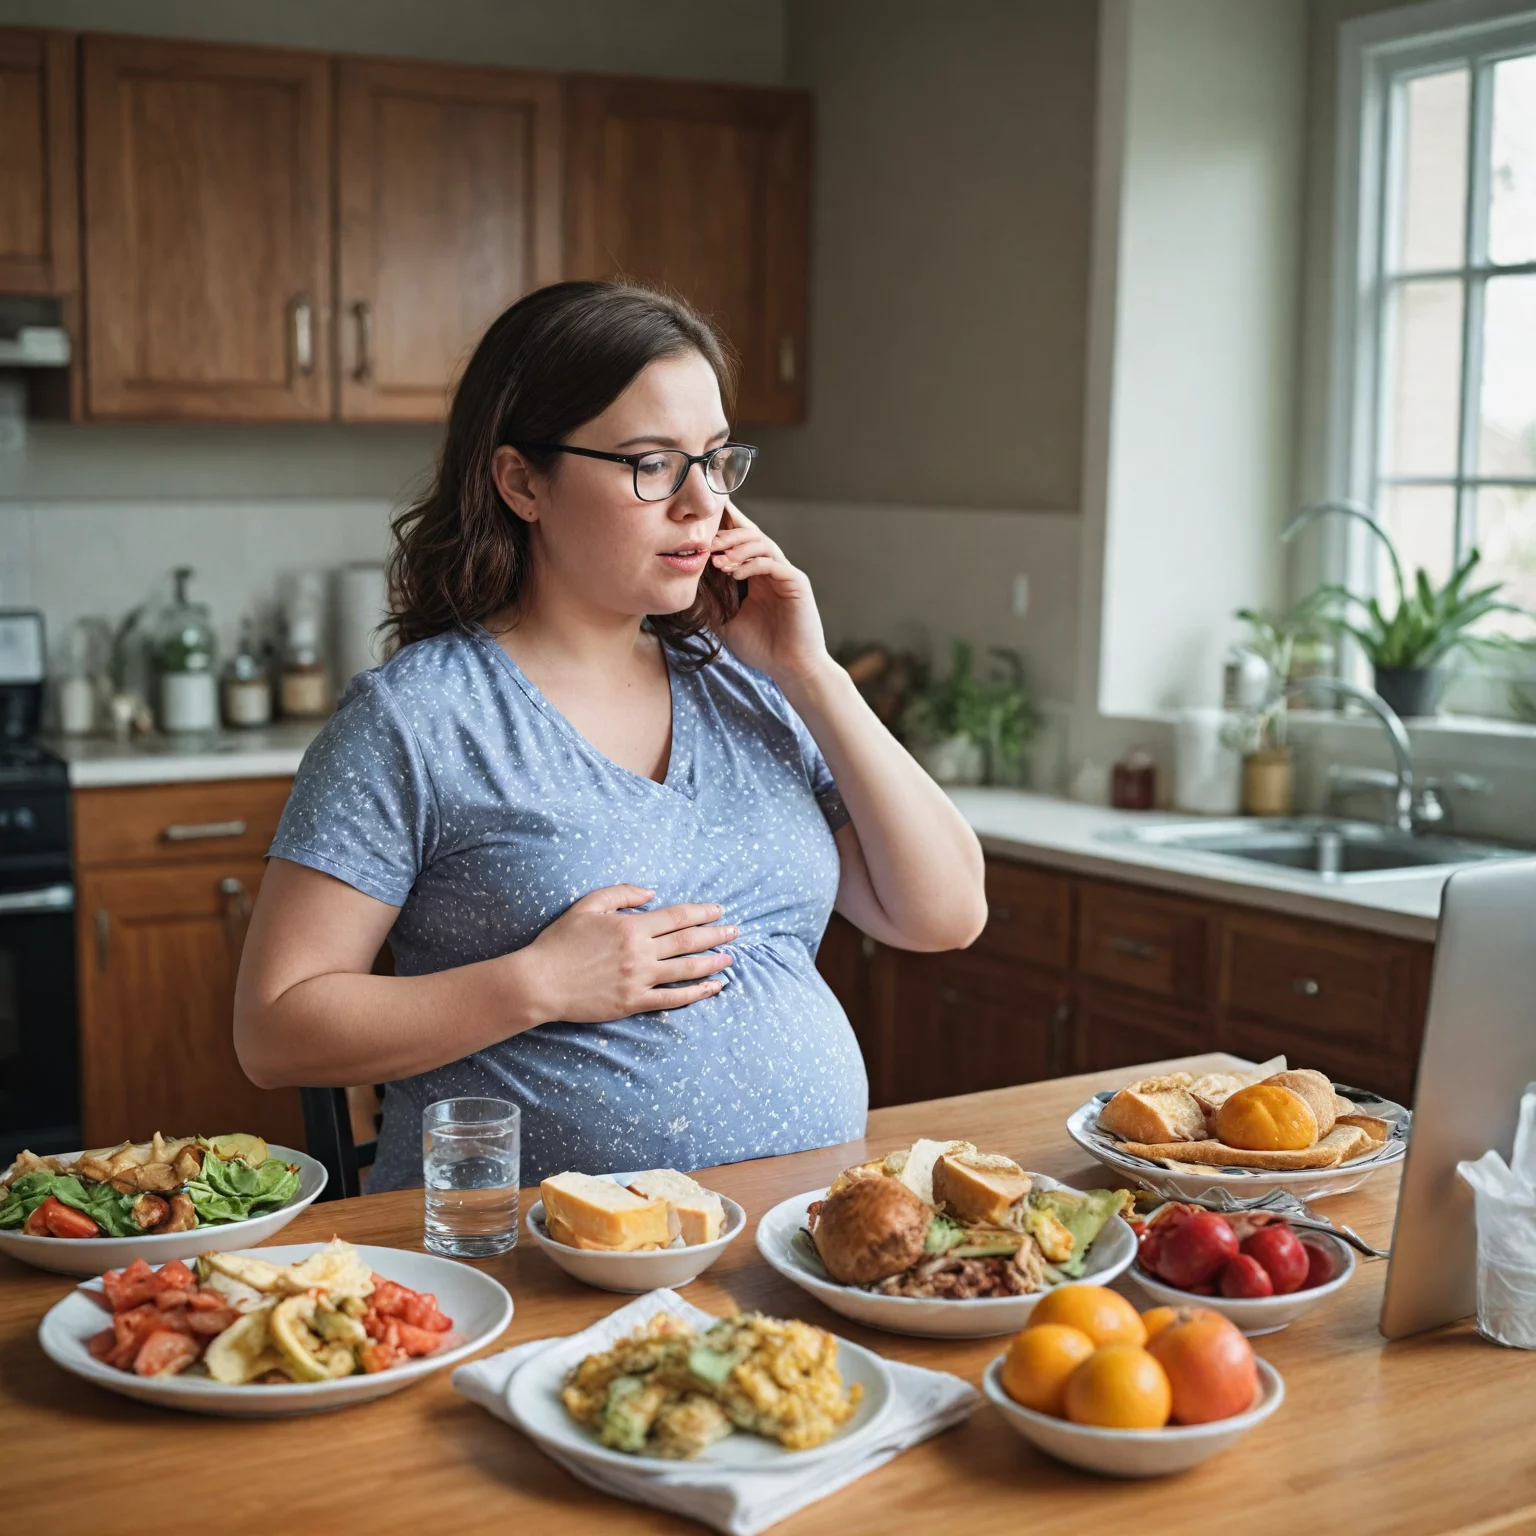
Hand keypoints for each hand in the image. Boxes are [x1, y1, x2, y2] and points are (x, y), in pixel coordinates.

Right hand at [517, 885, 736, 1022]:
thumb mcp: (587, 905)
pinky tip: (713, 988)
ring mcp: (639, 980)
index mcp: (631, 927)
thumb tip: (653, 893)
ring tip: (731, 957)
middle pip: (688, 942)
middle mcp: (641, 953)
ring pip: (686, 970)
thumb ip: (622, 894)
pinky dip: (697, 994)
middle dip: (716, 935)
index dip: (701, 913)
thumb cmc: (560, 941)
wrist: (541, 982)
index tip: (718, 911)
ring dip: (712, 962)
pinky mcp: (634, 1003)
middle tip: (736, 931)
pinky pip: (672, 999)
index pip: (677, 917)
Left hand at [713, 503, 832, 685]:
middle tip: (705, 542)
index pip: (740, 543)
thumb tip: (685, 594)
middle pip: (751, 534)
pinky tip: (733, 573)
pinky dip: (752, 564)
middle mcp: (772, 569)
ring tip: (717, 559)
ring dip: (737, 547)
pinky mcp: (796, 583)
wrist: (790, 668)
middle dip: (727, 534)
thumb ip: (713, 605)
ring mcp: (785, 574)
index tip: (700, 525)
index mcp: (756, 575)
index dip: (724, 529)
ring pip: (762, 543)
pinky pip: (773, 564)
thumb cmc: (762, 648)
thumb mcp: (727, 624)